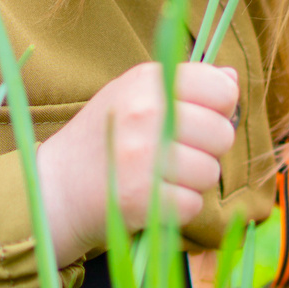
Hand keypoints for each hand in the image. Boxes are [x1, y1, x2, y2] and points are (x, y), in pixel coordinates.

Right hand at [35, 61, 239, 264]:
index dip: (220, 108)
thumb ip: (185, 85)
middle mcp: (144, 113)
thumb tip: (233, 79)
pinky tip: (154, 198)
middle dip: (209, 150)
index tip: (201, 119)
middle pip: (222, 134)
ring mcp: (141, 157)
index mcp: (146, 81)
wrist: (55, 186)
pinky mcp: (140, 198)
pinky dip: (179, 208)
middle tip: (178, 154)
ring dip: (194, 182)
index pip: (220, 88)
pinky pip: (192, 205)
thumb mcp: (134, 95)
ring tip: (163, 177)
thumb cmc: (103, 138)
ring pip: (210, 173)